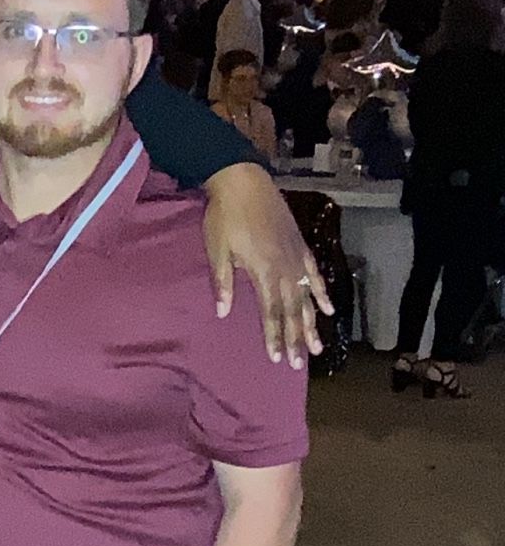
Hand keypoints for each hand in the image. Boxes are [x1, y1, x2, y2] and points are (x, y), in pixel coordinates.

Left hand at [203, 162, 333, 368]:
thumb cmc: (224, 216)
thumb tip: (222, 313)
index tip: (278, 358)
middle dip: (296, 339)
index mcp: (263, 272)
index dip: (274, 337)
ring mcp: (295, 256)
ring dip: (311, 323)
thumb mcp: (217, 251)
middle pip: (292, 311)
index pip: (270, 312)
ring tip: (318, 347)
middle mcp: (284, 268)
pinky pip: (314, 274)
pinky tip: (329, 309)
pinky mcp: (300, 245)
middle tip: (301, 365)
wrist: (243, 181)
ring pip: (306, 297)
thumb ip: (223, 283)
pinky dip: (322, 292)